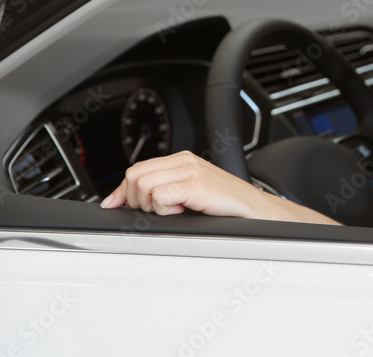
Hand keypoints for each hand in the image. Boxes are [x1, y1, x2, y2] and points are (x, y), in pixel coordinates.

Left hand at [100, 151, 338, 224]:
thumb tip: (127, 200)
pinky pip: (160, 195)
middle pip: (135, 175)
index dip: (123, 190)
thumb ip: (163, 191)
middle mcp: (184, 161)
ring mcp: (190, 171)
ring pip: (143, 185)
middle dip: (136, 199)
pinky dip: (164, 209)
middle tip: (157, 211)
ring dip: (152, 205)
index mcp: (182, 160)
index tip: (116, 204)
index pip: (138, 169)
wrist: (257, 211)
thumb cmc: (228, 206)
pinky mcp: (195, 185)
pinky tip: (182, 212)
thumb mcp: (191, 194)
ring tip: (174, 211)